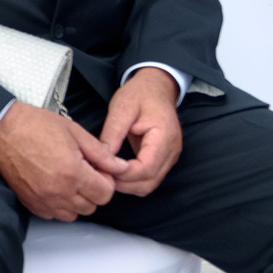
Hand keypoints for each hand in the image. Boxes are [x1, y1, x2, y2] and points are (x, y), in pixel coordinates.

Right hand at [0, 100, 121, 220]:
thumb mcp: (75, 132)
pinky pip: (54, 215)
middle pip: (92, 206)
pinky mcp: (31, 203)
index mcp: (73, 172)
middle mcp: (59, 191)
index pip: (105, 194)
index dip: (106, 181)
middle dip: (93, 190)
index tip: (99, 170)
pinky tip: (55, 186)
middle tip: (84, 172)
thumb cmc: (35, 125)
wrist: (3, 128)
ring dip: (77, 200)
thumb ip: (101, 153)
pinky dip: (59, 205)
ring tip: (69, 179)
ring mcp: (43, 199)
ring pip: (74, 214)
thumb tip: (120, 167)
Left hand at [97, 68, 185, 196]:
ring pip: (150, 184)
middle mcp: (171, 151)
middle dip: (124, 183)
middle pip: (149, 182)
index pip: (146, 168)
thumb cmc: (140, 94)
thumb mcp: (122, 107)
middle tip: (101, 175)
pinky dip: (133, 180)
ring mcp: (170, 157)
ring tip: (107, 173)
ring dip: (128, 184)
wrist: (156, 87)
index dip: (124, 174)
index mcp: (164, 136)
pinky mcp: (163, 159)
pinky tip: (117, 171)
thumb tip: (102, 157)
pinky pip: (150, 178)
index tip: (104, 169)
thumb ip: (113, 133)